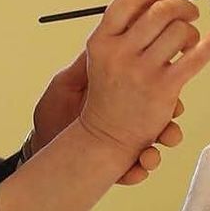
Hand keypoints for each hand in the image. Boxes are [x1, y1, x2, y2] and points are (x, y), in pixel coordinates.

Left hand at [32, 60, 187, 182]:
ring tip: (149, 155)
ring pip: (154, 146)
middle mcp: (127, 119)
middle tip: (167, 129)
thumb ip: (86, 66)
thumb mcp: (66, 85)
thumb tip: (102, 38)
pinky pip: (137, 170)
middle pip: (161, 118)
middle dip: (170, 124)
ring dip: (158, 151)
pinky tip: (135, 170)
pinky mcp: (119, 165)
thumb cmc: (52, 113)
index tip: (168, 88)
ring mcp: (125, 143)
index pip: (149, 88)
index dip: (162, 86)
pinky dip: (139, 171)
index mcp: (118, 96)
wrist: (40, 145)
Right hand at [79, 0, 209, 162]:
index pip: (127, 0)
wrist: (107, 134)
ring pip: (179, 31)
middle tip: (189, 11)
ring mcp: (142, 71)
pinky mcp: (163, 88)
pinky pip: (195, 58)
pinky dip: (209, 44)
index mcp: (102, 40)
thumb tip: (158, 0)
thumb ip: (124, 28)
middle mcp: (120, 53)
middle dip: (181, 5)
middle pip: (159, 11)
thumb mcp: (103, 55)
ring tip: (191, 38)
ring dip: (192, 29)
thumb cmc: (110, 92)